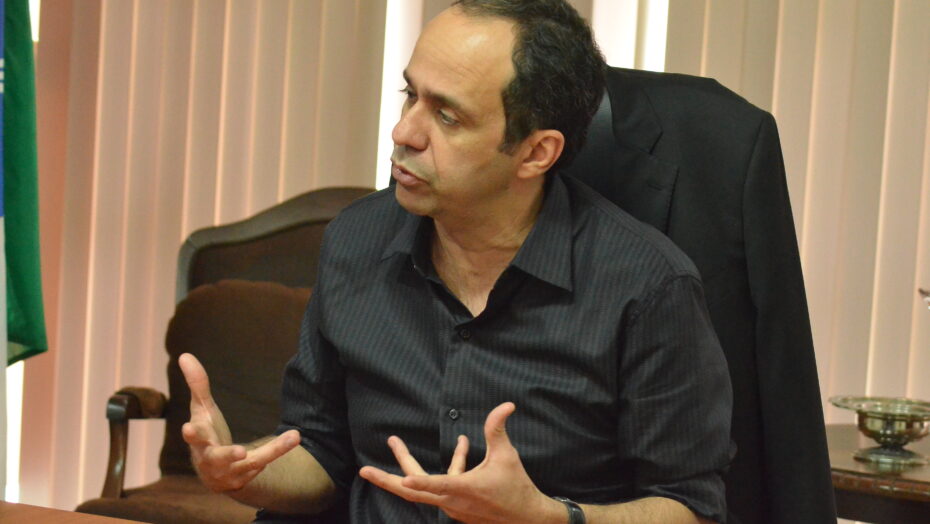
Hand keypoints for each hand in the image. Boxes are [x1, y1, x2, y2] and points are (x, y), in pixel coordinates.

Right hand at [179, 353, 299, 491]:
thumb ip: (197, 384)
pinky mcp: (244, 478)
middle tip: (240, 452)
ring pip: (252, 462)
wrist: (214, 473)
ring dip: (272, 451)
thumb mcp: (202, 409)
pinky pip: (264, 465)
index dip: (191, 434)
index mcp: (199, 441)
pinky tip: (293, 437)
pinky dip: (278, 451)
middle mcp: (211, 460)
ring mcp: (228, 472)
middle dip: (227, 455)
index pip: (194, 437)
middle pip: (217, 458)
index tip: (188, 429)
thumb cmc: (206, 433)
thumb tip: (185, 355)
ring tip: (294, 437)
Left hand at [359, 402, 564, 523]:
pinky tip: (462, 445)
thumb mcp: (507, 456)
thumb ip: (498, 430)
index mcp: (463, 490)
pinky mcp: (456, 507)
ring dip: (409, 465)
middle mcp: (452, 502)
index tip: (402, 479)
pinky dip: (445, 466)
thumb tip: (506, 405)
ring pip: (422, 487)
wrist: (527, 519)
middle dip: (386, 480)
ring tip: (395, 441)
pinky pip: (441, 485)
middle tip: (364, 470)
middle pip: (411, 493)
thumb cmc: (516, 487)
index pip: (437, 485)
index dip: (419, 482)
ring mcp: (452, 507)